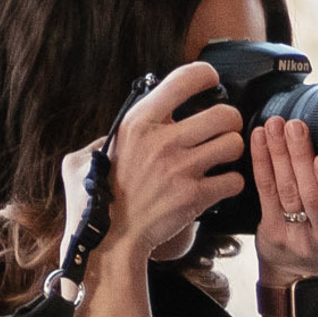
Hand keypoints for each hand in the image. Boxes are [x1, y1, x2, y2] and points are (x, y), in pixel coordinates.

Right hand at [56, 61, 243, 271]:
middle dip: (230, 120)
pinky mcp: (196, 196)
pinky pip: (235, 180)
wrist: (109, 240)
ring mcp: (182, 169)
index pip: (183, 80)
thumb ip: (102, 139)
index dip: (205, 76)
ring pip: (234, 144)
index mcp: (138, 122)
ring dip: (232, 151)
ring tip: (221, 158)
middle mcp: (163, 141)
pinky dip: (232, 183)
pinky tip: (219, 185)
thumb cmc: (93, 199)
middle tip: (223, 130)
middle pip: (225, 114)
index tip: (211, 82)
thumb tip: (116, 133)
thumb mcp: (82, 157)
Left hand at [251, 115, 317, 284]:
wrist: (306, 270)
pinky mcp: (273, 231)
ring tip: (276, 126)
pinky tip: (261, 140)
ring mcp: (297, 237)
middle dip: (301, 157)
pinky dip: (262, 162)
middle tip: (295, 127)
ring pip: (287, 191)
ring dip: (279, 154)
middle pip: (310, 195)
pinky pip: (266, 192)